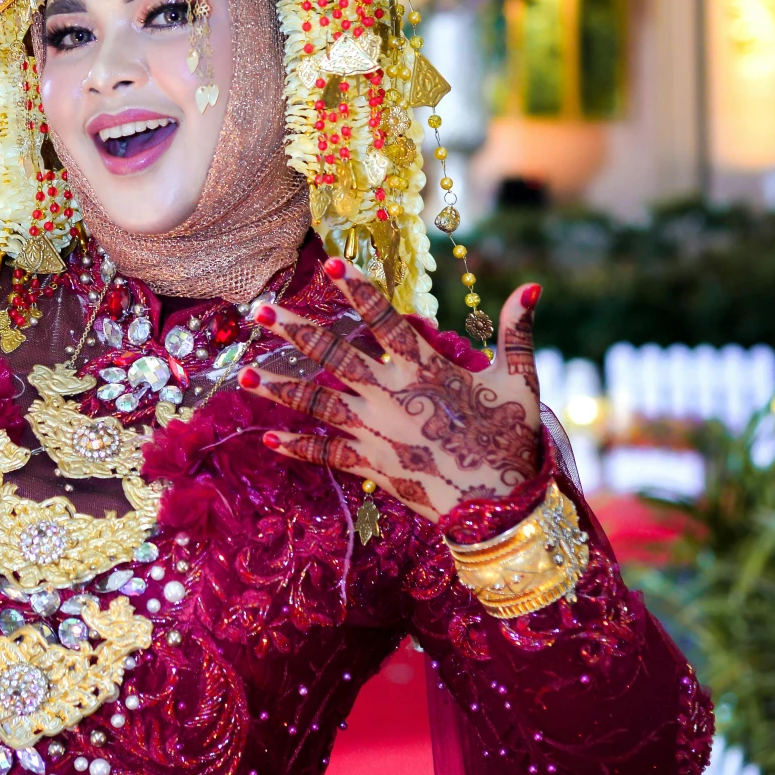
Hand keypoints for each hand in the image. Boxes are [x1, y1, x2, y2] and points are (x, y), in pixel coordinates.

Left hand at [242, 265, 543, 520]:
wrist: (500, 510)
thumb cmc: (513, 442)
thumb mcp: (520, 383)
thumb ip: (516, 333)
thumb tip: (531, 287)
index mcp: (426, 369)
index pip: (385, 320)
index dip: (358, 291)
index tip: (330, 265)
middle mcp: (392, 395)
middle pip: (335, 355)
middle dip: (295, 331)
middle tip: (261, 311)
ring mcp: (376, 431)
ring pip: (318, 402)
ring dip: (278, 388)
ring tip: (242, 374)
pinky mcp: (371, 464)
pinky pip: (328, 453)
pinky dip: (298, 446)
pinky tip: (269, 438)